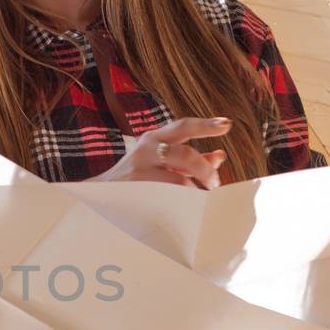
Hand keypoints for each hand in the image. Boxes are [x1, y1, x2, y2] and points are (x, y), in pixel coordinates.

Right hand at [97, 117, 231, 189]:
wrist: (102, 192)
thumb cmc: (138, 175)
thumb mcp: (162, 160)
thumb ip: (191, 158)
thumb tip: (220, 156)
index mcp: (155, 137)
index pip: (183, 127)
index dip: (206, 125)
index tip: (226, 125)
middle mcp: (146, 149)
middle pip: (184, 154)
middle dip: (204, 169)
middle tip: (214, 182)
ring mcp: (140, 170)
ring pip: (178, 179)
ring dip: (194, 189)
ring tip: (200, 197)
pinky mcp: (136, 189)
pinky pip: (168, 196)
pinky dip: (182, 200)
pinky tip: (185, 204)